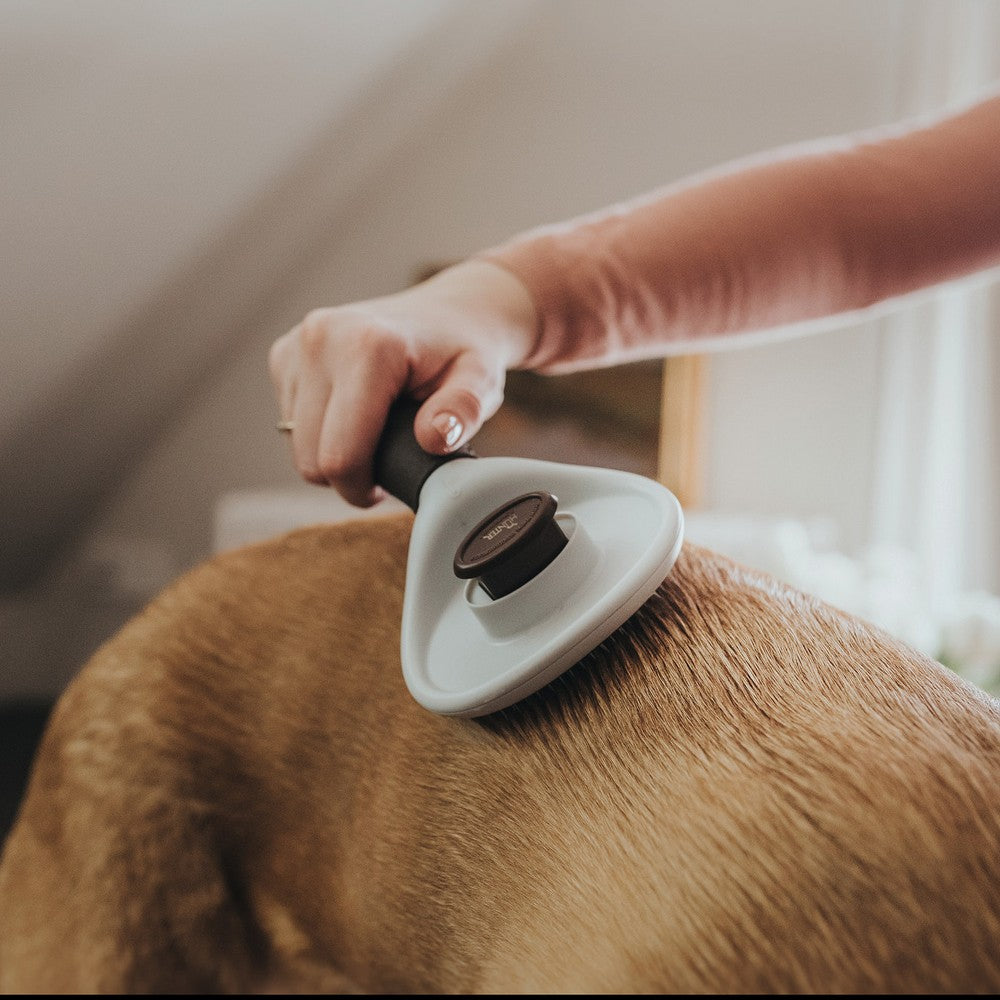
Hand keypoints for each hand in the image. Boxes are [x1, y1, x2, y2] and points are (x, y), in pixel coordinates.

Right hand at [268, 259, 536, 506]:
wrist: (448, 313)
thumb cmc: (463, 353)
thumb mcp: (481, 381)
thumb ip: (464, 411)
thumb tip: (433, 438)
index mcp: (367, 346)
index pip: (340, 455)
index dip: (363, 489)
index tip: (389, 488)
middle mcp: (321, 339)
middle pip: (311, 458)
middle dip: (348, 476)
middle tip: (387, 461)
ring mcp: (297, 345)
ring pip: (296, 445)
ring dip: (333, 453)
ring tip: (376, 433)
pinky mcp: (284, 355)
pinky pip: (290, 423)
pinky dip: (320, 432)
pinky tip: (354, 413)